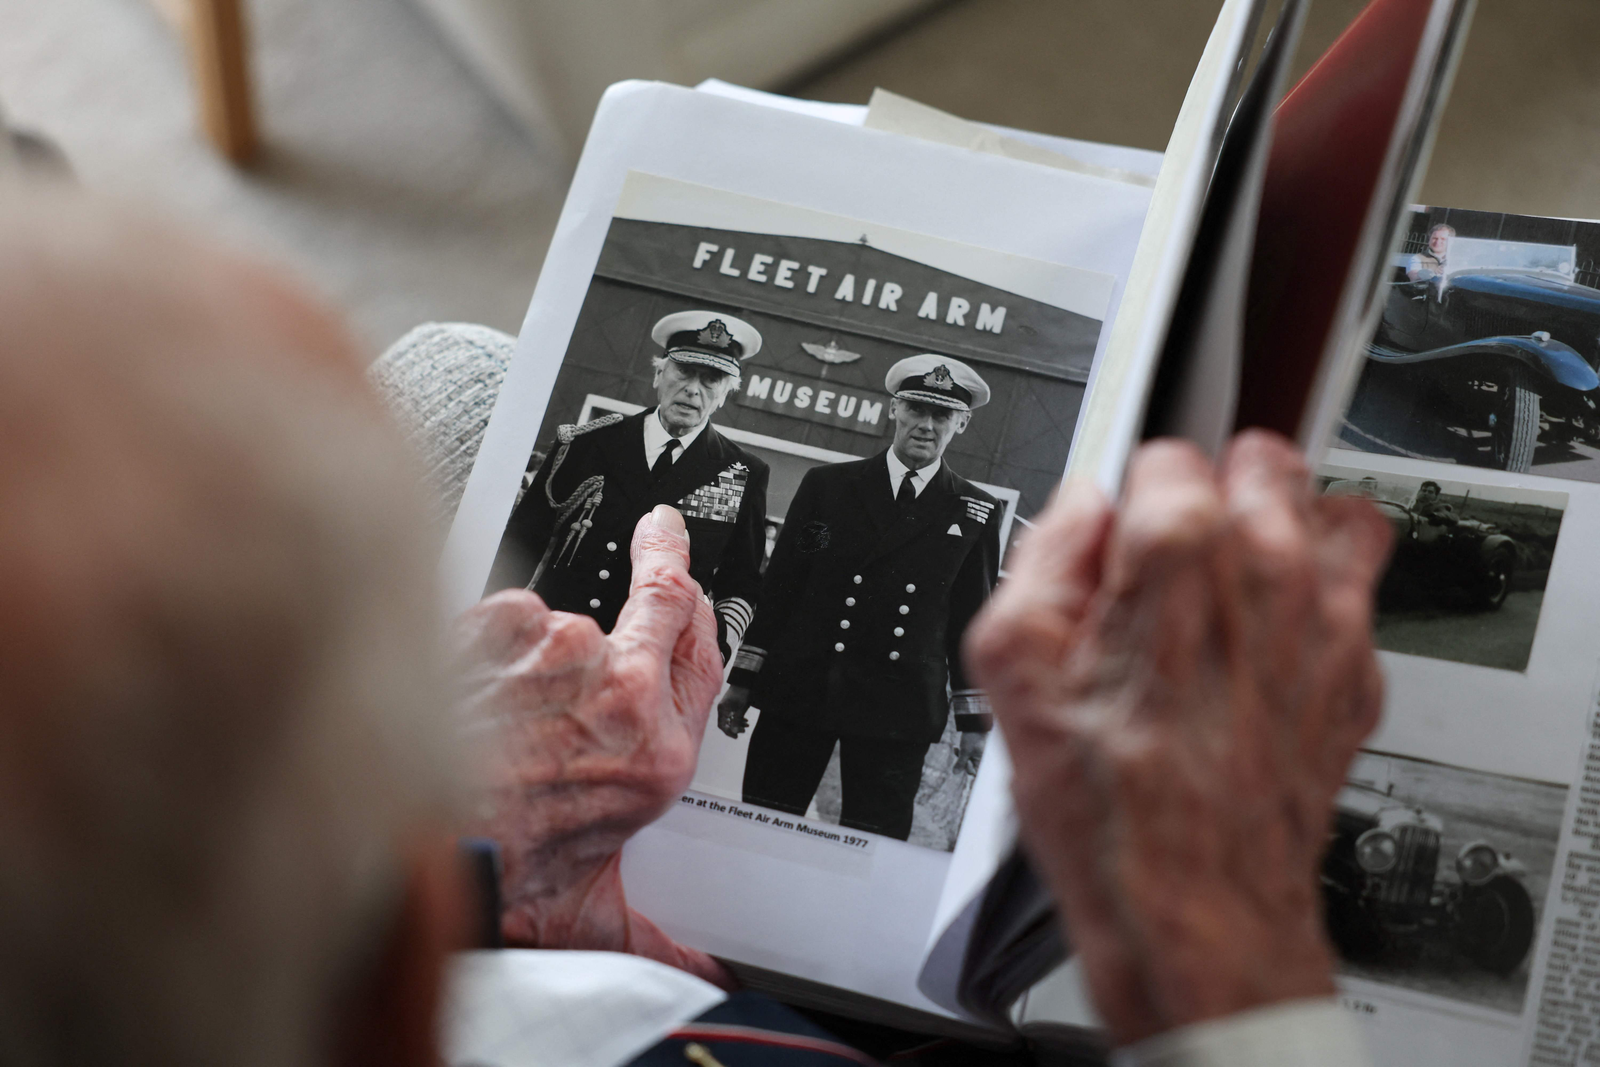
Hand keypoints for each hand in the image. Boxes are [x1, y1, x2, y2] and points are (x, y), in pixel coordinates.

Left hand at [451, 505, 731, 987]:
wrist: (409, 848)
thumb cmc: (500, 873)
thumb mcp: (595, 914)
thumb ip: (659, 934)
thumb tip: (702, 981)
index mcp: (654, 752)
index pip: (701, 646)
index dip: (698, 598)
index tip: (685, 565)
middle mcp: (617, 691)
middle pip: (654, 603)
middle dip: (657, 565)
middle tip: (655, 537)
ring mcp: (559, 653)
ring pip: (567, 619)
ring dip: (542, 649)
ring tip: (506, 708)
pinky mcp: (502, 629)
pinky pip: (511, 612)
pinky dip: (495, 636)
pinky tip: (476, 684)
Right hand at [717, 685, 751, 737]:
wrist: (745, 680)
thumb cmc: (743, 693)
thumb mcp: (741, 708)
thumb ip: (737, 720)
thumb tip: (734, 731)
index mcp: (722, 709)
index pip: (722, 725)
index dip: (728, 732)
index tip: (736, 736)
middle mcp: (722, 708)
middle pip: (726, 723)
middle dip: (735, 728)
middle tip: (744, 730)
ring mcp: (726, 706)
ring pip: (730, 719)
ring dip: (738, 723)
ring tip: (747, 725)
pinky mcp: (730, 704)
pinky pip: (732, 715)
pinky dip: (739, 718)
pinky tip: (746, 721)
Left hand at [954, 730, 985, 774]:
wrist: (973, 724)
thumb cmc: (972, 738)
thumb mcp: (965, 751)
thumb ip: (960, 763)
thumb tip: (955, 773)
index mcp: (981, 760)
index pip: (975, 772)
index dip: (969, 769)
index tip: (967, 762)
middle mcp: (979, 759)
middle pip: (968, 767)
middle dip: (962, 761)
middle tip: (961, 754)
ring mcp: (975, 754)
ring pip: (964, 760)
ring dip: (959, 756)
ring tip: (957, 749)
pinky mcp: (971, 750)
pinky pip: (964, 755)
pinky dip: (960, 752)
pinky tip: (955, 747)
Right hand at [965, 432, 1390, 1045]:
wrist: (1194, 908)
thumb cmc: (1112, 808)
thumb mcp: (1010, 668)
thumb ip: (1037, 559)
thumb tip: (1072, 516)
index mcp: (1178, 551)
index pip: (1164, 455)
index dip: (1127, 499)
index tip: (1113, 545)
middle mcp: (1268, 568)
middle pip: (1260, 460)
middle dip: (1211, 494)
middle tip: (1170, 556)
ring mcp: (1326, 619)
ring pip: (1327, 510)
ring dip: (1279, 531)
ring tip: (1230, 582)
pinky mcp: (1360, 671)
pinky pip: (1356, 592)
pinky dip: (1316, 600)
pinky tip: (1263, 646)